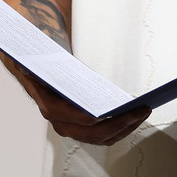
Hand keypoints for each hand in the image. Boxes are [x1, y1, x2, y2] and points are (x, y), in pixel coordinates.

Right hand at [1, 52, 150, 145]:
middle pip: (91, 133)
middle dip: (119, 124)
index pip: (71, 116)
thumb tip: (53, 40)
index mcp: (47, 100)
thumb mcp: (42, 46)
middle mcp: (57, 118)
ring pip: (99, 137)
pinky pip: (102, 133)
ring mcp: (69, 124)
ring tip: (144, 111)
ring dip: (124, 127)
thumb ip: (47, 46)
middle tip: (142, 110)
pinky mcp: (81, 123)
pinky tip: (136, 113)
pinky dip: (120, 127)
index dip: (92, 118)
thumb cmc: (41, 51)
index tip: (113, 112)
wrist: (32, 58)